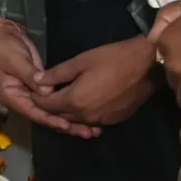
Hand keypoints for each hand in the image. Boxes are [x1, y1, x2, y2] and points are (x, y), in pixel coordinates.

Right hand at [0, 18, 96, 137]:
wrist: (3, 34)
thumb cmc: (4, 48)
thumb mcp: (15, 61)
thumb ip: (31, 76)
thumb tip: (48, 92)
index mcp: (12, 97)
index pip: (33, 113)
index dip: (50, 119)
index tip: (67, 125)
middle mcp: (23, 101)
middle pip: (46, 117)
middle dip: (66, 125)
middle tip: (87, 132)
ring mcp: (33, 95)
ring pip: (53, 112)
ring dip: (71, 120)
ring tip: (91, 130)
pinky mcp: (42, 89)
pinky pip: (56, 101)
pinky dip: (69, 107)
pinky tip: (85, 114)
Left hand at [34, 37, 159, 129]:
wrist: (147, 66)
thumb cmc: (112, 59)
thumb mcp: (81, 61)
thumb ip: (56, 73)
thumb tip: (36, 80)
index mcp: (74, 101)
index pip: (47, 105)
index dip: (37, 98)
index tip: (33, 89)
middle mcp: (86, 116)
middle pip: (60, 116)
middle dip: (51, 106)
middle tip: (46, 94)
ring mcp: (101, 121)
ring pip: (77, 121)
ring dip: (67, 113)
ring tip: (64, 98)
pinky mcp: (114, 121)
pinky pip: (92, 121)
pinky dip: (84, 115)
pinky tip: (84, 104)